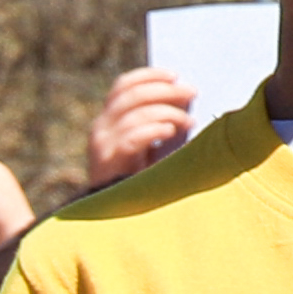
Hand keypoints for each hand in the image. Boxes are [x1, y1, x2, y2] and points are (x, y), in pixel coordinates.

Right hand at [80, 64, 202, 188]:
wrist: (116, 217)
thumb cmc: (139, 179)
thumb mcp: (149, 144)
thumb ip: (160, 119)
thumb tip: (185, 97)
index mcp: (108, 120)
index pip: (123, 86)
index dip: (149, 76)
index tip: (174, 76)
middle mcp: (101, 128)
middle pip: (132, 94)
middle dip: (166, 90)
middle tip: (191, 93)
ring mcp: (102, 143)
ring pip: (135, 113)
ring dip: (168, 113)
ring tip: (189, 123)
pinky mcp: (109, 160)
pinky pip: (133, 136)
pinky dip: (155, 129)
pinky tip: (171, 133)